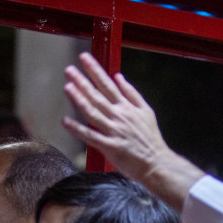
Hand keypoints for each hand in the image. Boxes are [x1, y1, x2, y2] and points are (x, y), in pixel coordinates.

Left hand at [61, 53, 203, 207]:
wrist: (157, 163)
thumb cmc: (151, 139)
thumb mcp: (146, 111)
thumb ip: (132, 94)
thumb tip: (119, 77)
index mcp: (127, 107)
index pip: (108, 84)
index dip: (95, 70)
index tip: (84, 59)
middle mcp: (119, 116)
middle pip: (98, 96)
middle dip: (82, 81)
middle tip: (69, 70)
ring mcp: (114, 131)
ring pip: (93, 112)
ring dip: (79, 99)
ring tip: (67, 87)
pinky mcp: (110, 147)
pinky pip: (91, 136)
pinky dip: (77, 129)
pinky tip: (66, 121)